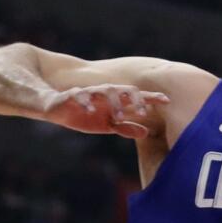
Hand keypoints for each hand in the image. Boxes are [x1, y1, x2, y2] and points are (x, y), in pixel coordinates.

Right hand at [41, 84, 170, 139]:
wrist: (54, 109)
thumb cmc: (84, 116)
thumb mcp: (106, 125)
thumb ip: (125, 128)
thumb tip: (146, 132)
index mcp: (115, 101)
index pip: (137, 97)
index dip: (152, 97)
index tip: (167, 100)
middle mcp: (105, 95)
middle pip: (125, 90)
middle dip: (136, 99)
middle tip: (142, 113)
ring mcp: (90, 93)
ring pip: (106, 90)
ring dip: (114, 101)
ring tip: (119, 115)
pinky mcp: (72, 95)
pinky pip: (80, 95)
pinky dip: (86, 102)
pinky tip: (90, 111)